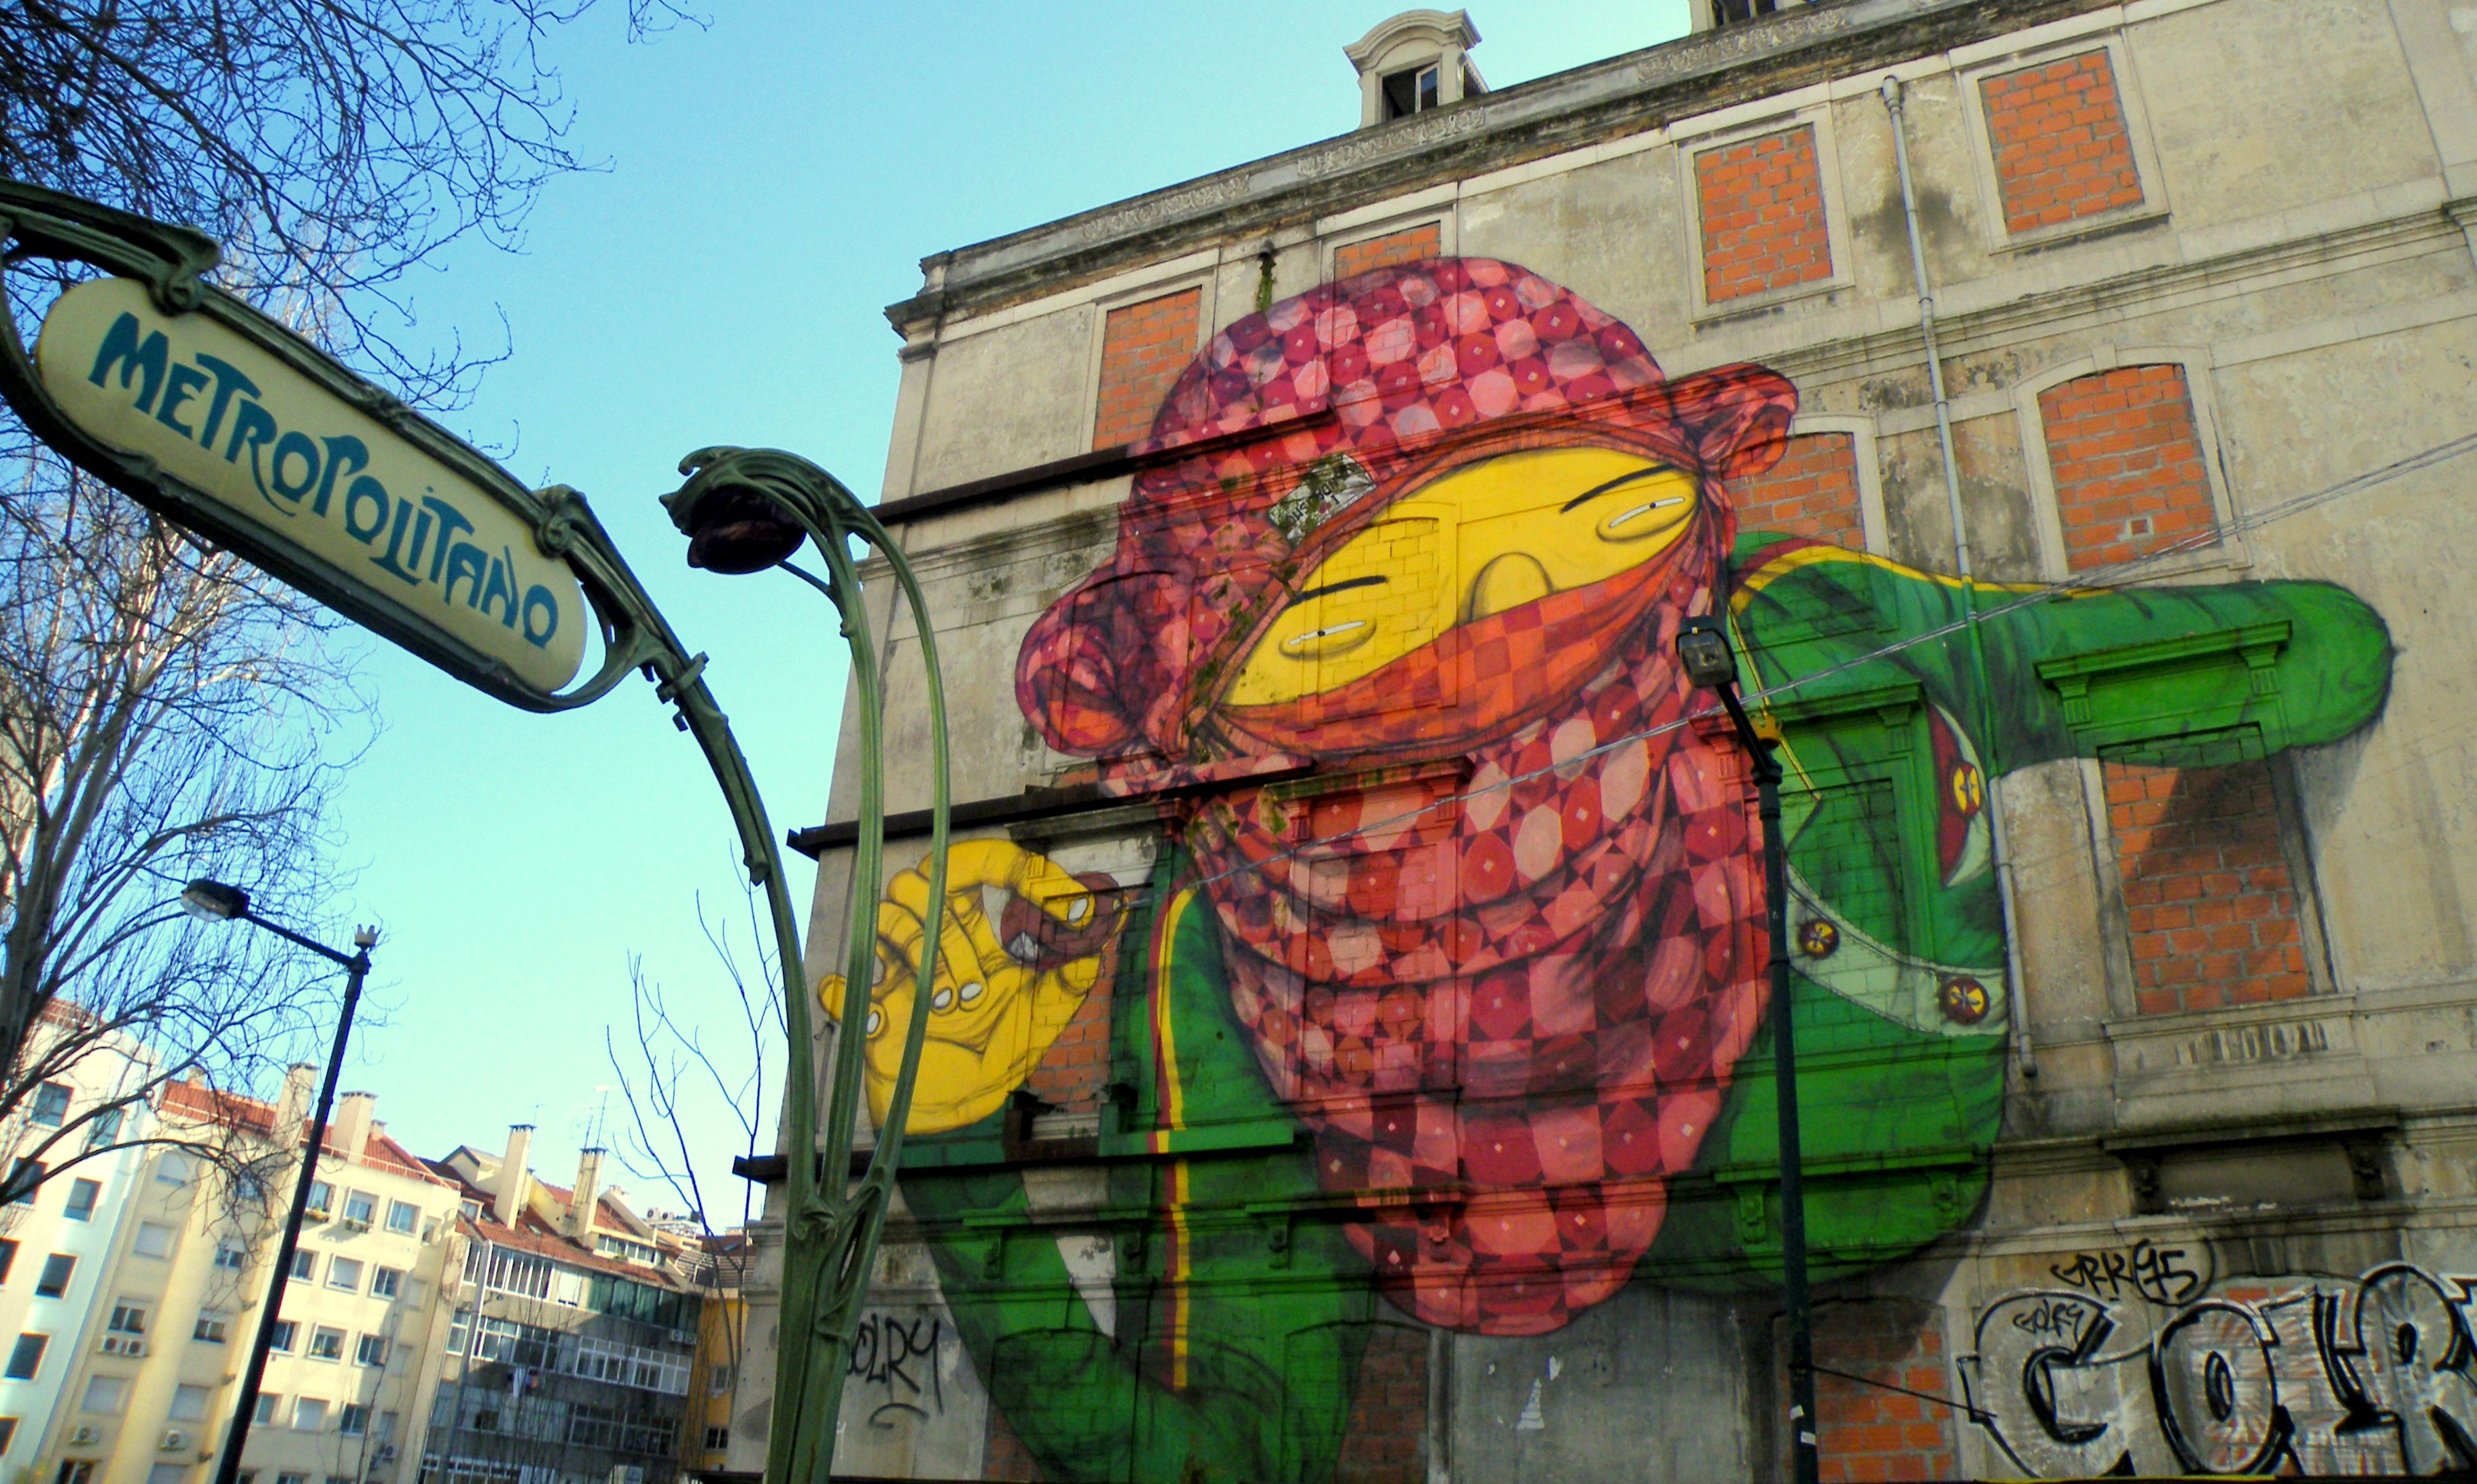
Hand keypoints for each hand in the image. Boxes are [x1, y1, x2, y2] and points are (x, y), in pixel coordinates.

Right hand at [819, 838, 1121, 1133]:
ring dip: (922, 956)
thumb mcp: (1041, 1022)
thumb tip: (1092, 950)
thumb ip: (1066, 986)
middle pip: (924, 877)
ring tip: (948, 1007)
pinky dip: (849, 994)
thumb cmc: (995, 1056)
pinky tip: (881, 1018)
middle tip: (975, 984)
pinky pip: (840, 986)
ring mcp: (898, 970)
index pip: (989, 865)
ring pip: (889, 916)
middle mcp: (935, 939)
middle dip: (952, 923)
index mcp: (978, 932)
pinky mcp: (868, 1009)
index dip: (1026, 870)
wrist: (955, 1110)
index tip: (1064, 909)